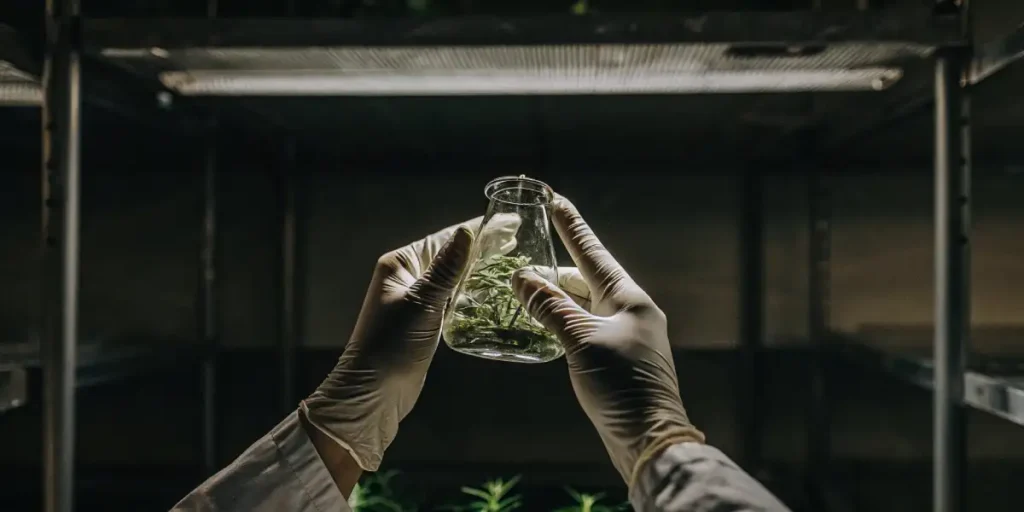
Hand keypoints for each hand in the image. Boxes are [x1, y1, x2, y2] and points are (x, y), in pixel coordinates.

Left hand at [301, 214, 520, 471]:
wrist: (373, 394)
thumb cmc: (391, 346)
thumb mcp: (422, 304)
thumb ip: (446, 269)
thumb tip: (467, 233)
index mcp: (400, 265)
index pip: (445, 239)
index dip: (478, 229)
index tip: (509, 222)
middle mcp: (407, 278)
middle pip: (451, 254)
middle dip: (482, 247)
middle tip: (518, 240)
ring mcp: (416, 300)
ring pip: (454, 277)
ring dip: (479, 269)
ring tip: (512, 261)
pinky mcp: (425, 321)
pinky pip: (452, 299)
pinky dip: (472, 292)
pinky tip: (492, 292)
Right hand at [511, 196, 703, 485]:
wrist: (648, 436)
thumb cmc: (622, 385)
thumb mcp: (581, 341)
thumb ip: (551, 308)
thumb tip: (522, 278)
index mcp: (629, 299)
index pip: (593, 253)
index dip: (572, 227)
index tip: (556, 200)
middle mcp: (629, 311)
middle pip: (585, 279)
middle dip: (554, 269)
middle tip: (524, 256)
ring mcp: (624, 336)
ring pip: (582, 306)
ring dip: (554, 298)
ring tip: (524, 289)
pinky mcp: (616, 359)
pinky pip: (583, 328)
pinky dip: (560, 322)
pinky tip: (541, 324)